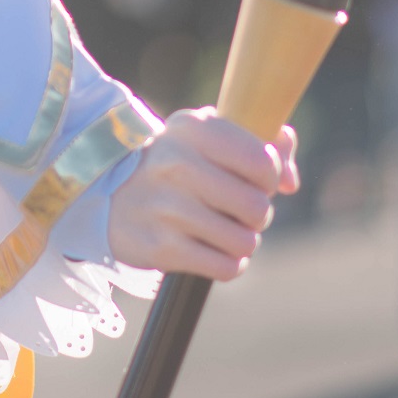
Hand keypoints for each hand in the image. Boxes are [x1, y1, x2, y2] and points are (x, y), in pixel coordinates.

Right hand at [107, 109, 298, 280]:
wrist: (107, 197)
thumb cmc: (176, 165)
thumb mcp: (209, 139)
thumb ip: (263, 146)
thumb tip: (290, 180)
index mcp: (193, 128)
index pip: (262, 162)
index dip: (269, 178)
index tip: (253, 180)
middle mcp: (176, 163)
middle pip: (257, 206)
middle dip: (255, 214)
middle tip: (236, 210)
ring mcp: (166, 207)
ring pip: (245, 242)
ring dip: (241, 241)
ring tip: (222, 230)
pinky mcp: (161, 248)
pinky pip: (226, 268)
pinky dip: (228, 264)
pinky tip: (212, 250)